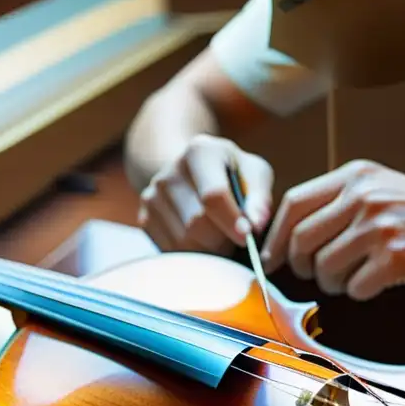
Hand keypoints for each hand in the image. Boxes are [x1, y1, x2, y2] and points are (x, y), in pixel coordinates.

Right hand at [137, 134, 273, 253]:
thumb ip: (259, 197)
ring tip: (220, 237)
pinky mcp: (145, 217)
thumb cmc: (233, 174)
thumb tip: (256, 224)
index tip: (247, 238)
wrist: (194, 173)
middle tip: (235, 238)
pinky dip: (192, 254)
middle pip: (196, 223)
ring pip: (183, 242)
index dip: (232, 221)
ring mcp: (152, 195)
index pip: (213, 195)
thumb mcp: (254, 173)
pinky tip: (202, 241)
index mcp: (199, 152)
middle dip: (222, 240)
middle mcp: (169, 172)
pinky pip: (170, 250)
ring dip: (208, 250)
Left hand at [261, 160, 404, 299]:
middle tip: (312, 275)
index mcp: (355, 176)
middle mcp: (363, 197)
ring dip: (330, 283)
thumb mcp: (383, 187)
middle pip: (301, 240)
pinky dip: (359, 293)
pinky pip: (354, 287)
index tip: (271, 257)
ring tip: (350, 279)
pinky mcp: (396, 260)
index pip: (293, 203)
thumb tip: (294, 234)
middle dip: (299, 266)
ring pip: (324, 268)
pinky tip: (375, 284)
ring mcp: (379, 228)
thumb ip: (342, 201)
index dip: (275, 236)